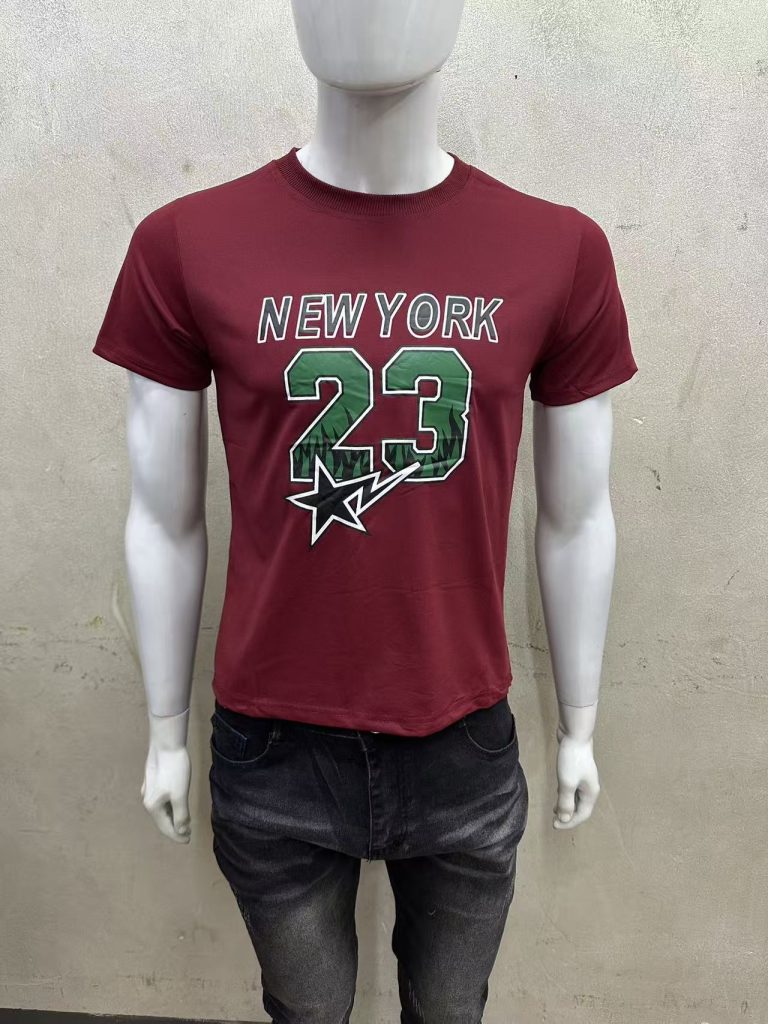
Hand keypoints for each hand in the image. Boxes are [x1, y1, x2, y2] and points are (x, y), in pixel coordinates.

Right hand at [140, 708, 191, 842]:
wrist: (166, 744)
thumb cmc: (174, 770)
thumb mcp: (180, 795)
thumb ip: (181, 815)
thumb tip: (182, 832)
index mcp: (153, 806)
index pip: (166, 827)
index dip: (178, 835)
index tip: (188, 840)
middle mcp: (147, 800)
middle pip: (162, 819)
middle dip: (174, 828)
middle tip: (187, 834)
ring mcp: (149, 790)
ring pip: (161, 809)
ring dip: (172, 817)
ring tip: (183, 822)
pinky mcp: (153, 781)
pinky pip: (161, 800)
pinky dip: (169, 807)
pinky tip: (175, 805)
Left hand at [553, 723, 599, 829]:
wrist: (575, 735)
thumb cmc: (572, 760)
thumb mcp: (567, 783)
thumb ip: (566, 802)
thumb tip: (564, 819)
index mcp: (590, 793)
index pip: (582, 815)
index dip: (569, 823)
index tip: (554, 824)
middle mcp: (589, 788)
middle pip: (580, 808)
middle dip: (568, 815)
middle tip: (554, 819)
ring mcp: (584, 779)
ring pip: (576, 798)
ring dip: (566, 805)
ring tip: (555, 809)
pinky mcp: (577, 771)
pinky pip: (573, 789)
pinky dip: (566, 794)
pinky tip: (558, 793)